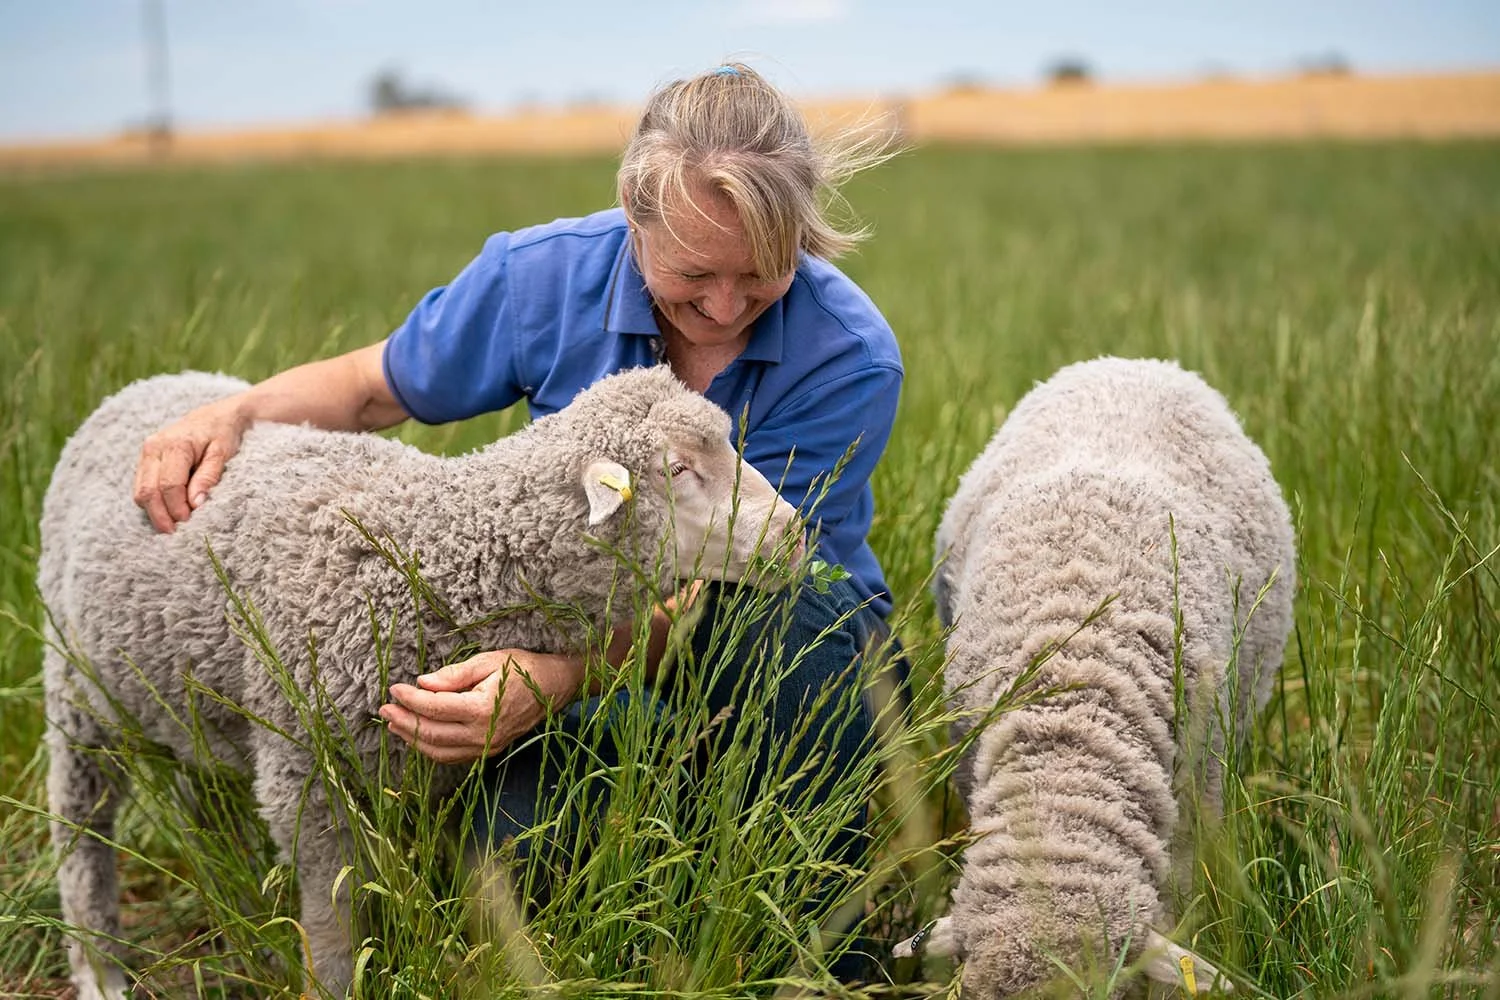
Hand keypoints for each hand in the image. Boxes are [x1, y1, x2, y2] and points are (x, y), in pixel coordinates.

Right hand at [133, 399, 246, 532]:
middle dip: (160, 515)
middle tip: (175, 532)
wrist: (216, 416)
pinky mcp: (145, 459)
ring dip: (154, 512)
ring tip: (172, 526)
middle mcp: (154, 447)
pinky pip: (142, 486)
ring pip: (140, 491)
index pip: (169, 486)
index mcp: (175, 444)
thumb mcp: (223, 453)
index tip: (188, 523)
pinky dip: (152, 502)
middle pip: (148, 491)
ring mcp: (146, 452)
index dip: (176, 508)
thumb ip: (209, 476)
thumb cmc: (223, 434)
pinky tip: (167, 511)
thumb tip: (196, 503)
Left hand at [379, 648, 583, 764]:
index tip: (394, 689)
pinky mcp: (489, 750)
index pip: (434, 707)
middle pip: (431, 734)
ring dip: (412, 739)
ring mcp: (486, 746)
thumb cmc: (523, 668)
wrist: (555, 686)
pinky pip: (452, 756)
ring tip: (393, 725)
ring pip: (439, 751)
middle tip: (383, 709)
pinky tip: (418, 736)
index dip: (409, 700)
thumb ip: (454, 675)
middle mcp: (482, 734)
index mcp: (481, 709)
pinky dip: (431, 749)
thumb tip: (422, 683)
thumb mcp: (488, 661)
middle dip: (403, 722)